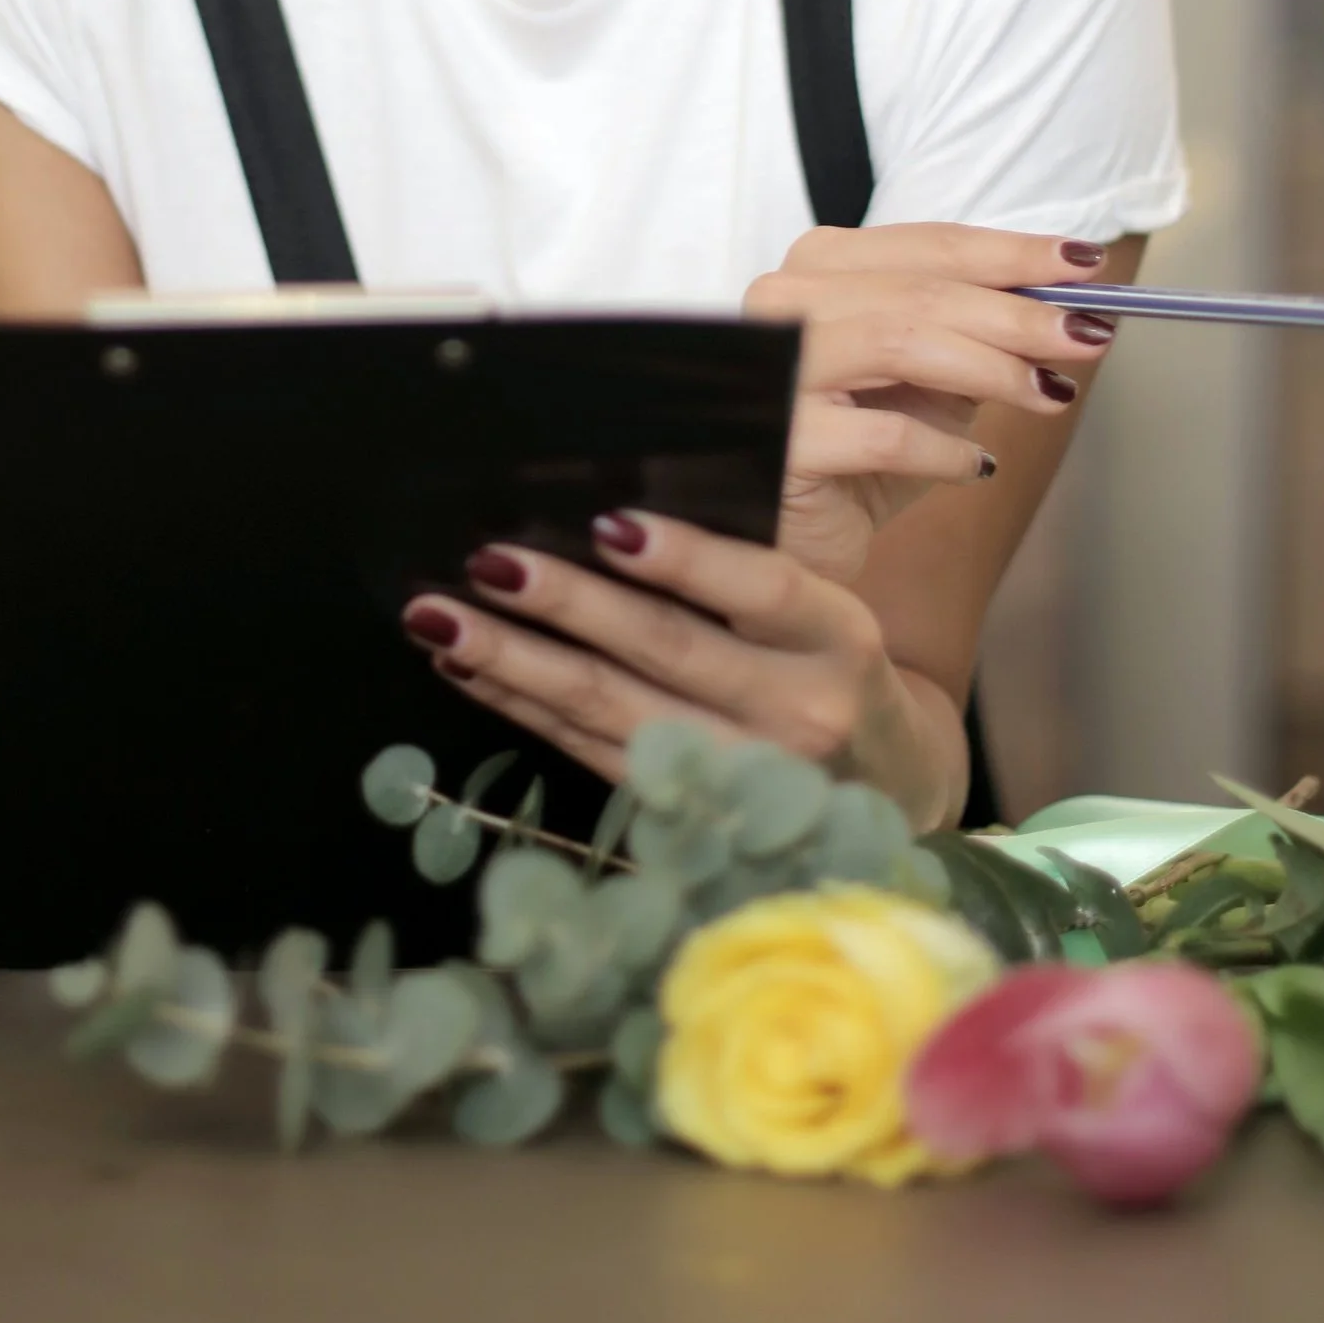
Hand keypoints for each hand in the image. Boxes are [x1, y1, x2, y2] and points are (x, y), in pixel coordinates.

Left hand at [401, 508, 929, 804]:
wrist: (884, 784)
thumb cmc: (830, 662)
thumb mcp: (824, 611)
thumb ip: (743, 576)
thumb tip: (606, 515)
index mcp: (837, 639)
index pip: (759, 587)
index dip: (685, 556)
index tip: (605, 521)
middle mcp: (794, 712)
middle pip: (666, 651)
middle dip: (566, 605)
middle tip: (488, 561)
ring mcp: (735, 772)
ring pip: (607, 710)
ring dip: (513, 661)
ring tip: (439, 616)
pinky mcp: (682, 808)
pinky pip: (585, 749)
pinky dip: (520, 706)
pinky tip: (467, 668)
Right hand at [744, 222, 1121, 581]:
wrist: (793, 535)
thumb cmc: (859, 451)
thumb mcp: (928, 381)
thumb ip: (975, 336)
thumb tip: (1065, 310)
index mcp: (818, 268)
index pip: (927, 244)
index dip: (1011, 252)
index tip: (1083, 263)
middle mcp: (784, 304)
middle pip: (919, 291)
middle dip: (1016, 314)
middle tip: (1086, 335)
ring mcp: (774, 367)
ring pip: (899, 343)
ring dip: (991, 367)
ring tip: (1049, 392)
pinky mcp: (781, 440)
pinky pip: (884, 434)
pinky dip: (945, 448)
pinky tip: (975, 466)